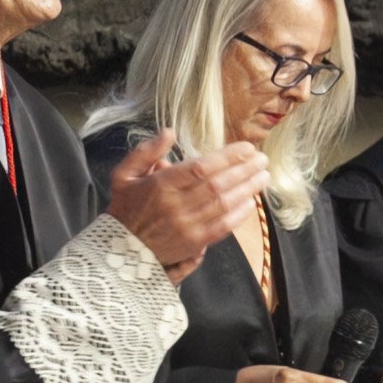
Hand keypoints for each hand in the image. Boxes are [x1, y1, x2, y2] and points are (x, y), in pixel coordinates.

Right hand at [105, 134, 266, 277]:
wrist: (119, 250)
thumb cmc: (124, 209)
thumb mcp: (123, 175)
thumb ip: (145, 152)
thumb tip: (169, 132)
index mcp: (160, 185)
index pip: (201, 168)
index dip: (228, 157)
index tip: (247, 148)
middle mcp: (176, 205)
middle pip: (218, 184)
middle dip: (244, 170)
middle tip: (262, 159)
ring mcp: (186, 226)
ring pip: (224, 204)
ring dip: (247, 189)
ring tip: (263, 176)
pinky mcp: (193, 244)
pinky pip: (222, 227)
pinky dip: (238, 215)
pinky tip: (251, 202)